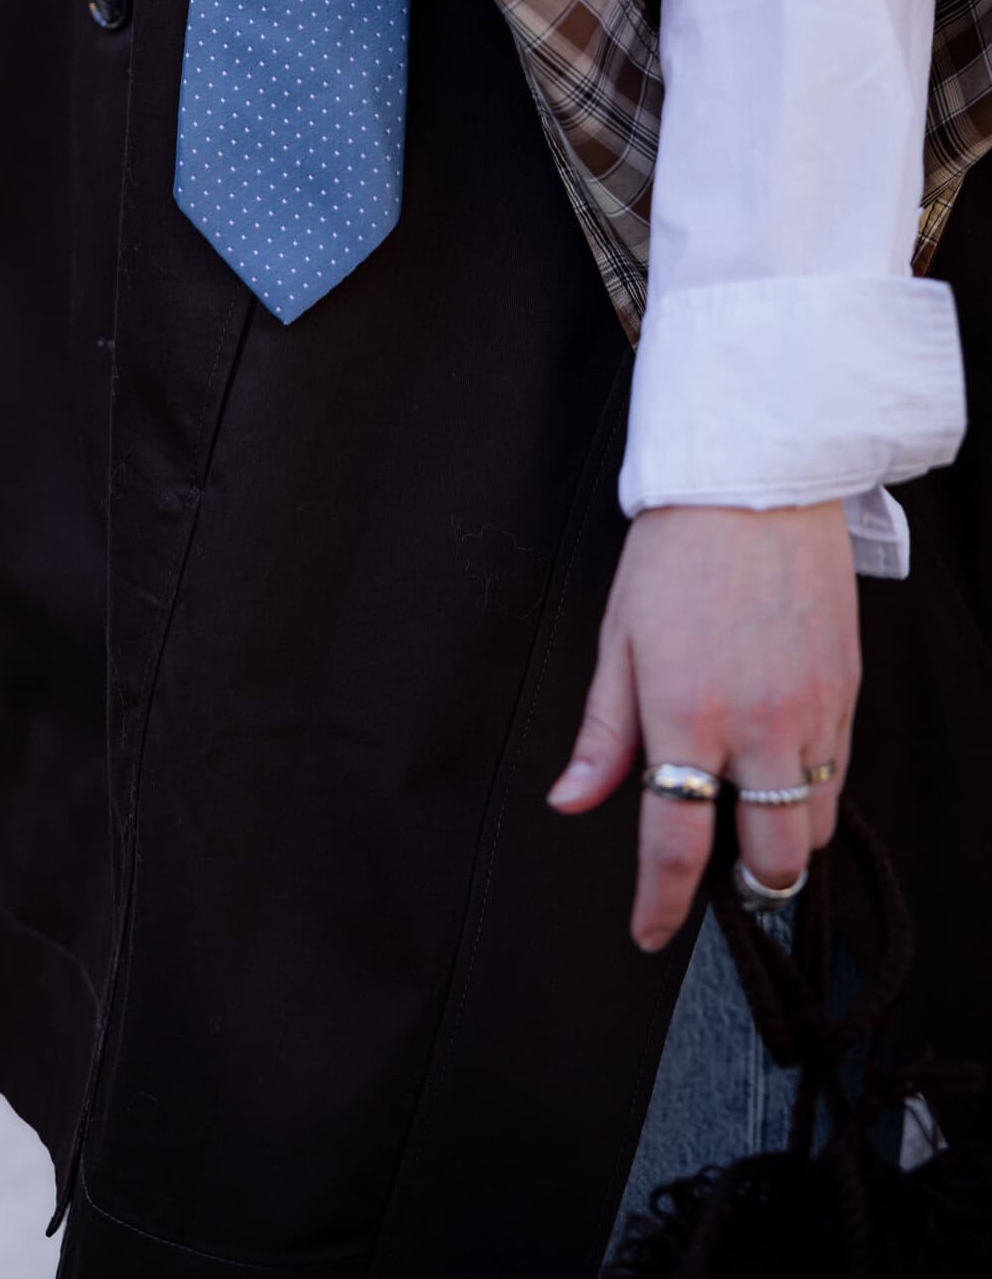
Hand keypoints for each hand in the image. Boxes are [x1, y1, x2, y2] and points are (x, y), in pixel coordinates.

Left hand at [546, 505, 860, 950]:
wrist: (755, 490)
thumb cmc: (678, 554)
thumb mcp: (617, 640)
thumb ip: (602, 733)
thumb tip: (571, 798)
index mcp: (687, 716)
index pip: (676, 842)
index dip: (662, 903)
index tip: (650, 930)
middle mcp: (758, 727)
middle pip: (770, 859)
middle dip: (746, 884)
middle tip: (720, 872)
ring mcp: (813, 714)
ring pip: (813, 826)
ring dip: (783, 841)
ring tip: (750, 818)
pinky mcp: (848, 694)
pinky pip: (839, 775)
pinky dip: (811, 791)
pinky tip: (782, 766)